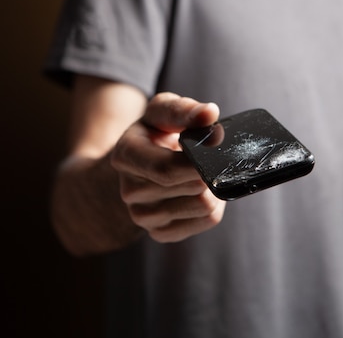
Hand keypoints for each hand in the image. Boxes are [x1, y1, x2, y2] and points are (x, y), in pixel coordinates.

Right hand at [110, 92, 225, 242]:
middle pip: (193, 187)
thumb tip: (209, 113)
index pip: (167, 169)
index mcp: (126, 156)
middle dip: (210, 170)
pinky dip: (215, 205)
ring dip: (215, 188)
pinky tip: (200, 191)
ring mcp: (143, 216)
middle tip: (209, 157)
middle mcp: (130, 191)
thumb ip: (184, 110)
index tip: (216, 146)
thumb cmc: (156, 133)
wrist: (140, 165)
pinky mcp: (161, 232)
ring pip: (204, 206)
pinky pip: (207, 220)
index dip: (199, 162)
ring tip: (202, 173)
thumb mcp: (163, 111)